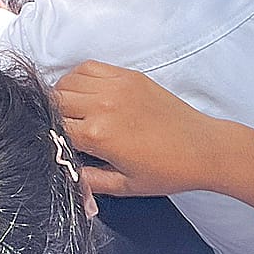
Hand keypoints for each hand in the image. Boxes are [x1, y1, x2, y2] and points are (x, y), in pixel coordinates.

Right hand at [52, 60, 225, 198]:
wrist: (203, 148)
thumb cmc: (166, 170)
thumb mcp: (124, 186)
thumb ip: (88, 182)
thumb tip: (64, 175)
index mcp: (98, 135)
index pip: (53, 127)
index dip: (50, 136)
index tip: (56, 143)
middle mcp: (102, 105)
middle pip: (55, 100)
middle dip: (54, 116)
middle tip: (65, 129)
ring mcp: (115, 86)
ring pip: (67, 80)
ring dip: (63, 95)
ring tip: (74, 112)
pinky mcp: (127, 75)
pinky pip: (89, 67)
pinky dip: (79, 78)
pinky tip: (86, 93)